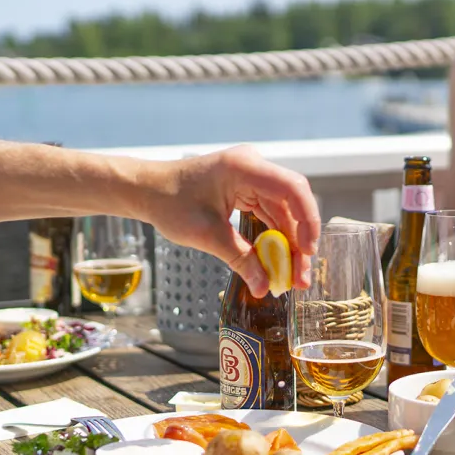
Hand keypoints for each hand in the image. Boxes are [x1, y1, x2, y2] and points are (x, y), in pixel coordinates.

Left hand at [145, 145, 320, 297]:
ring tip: (294, 276)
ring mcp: (252, 177)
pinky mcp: (247, 188)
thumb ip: (240, 259)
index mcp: (244, 168)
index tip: (308, 252)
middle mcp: (254, 167)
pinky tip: (279, 261)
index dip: (307, 221)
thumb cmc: (170, 204)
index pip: (292, 189)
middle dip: (301, 239)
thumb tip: (264, 288)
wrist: (146, 189)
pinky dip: (276, 237)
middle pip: (293, 202)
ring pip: (285, 211)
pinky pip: (271, 213)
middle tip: (302, 276)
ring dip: (290, 243)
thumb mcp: (207, 235)